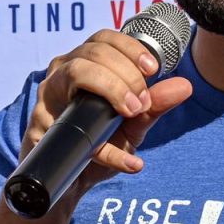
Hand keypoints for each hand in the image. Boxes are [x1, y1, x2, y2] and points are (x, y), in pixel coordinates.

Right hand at [27, 28, 191, 196]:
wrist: (73, 183)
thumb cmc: (100, 143)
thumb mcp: (133, 123)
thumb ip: (155, 104)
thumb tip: (185, 86)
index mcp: (83, 65)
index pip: (103, 39)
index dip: (130, 48)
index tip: (152, 69)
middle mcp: (60, 75)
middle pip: (91, 53)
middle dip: (124, 74)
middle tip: (142, 102)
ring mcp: (45, 101)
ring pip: (74, 75)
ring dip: (111, 90)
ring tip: (133, 113)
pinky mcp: (38, 131)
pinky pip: (72, 134)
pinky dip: (106, 151)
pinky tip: (131, 162)